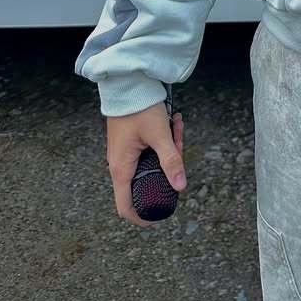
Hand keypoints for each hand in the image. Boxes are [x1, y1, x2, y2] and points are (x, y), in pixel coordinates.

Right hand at [106, 102, 185, 228]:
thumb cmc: (138, 107)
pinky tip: (173, 121)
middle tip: (178, 148)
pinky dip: (163, 138)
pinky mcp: (130, 143)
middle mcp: (120, 164)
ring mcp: (124, 153)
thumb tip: (181, 186)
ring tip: (176, 126)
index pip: (126, 207)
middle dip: (167, 169)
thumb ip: (171, 160)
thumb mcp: (160, 135)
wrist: (126, 82)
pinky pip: (150, 149)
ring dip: (169, 148)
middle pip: (147, 181)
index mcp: (122, 169)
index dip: (142, 218)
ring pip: (152, 162)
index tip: (159, 218)